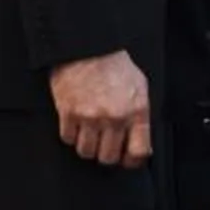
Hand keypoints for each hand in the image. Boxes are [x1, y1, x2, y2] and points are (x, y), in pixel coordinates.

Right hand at [49, 50, 151, 167]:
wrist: (88, 48)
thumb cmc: (115, 66)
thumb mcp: (139, 87)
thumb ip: (140, 116)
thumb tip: (141, 143)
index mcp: (136, 111)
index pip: (138, 152)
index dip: (132, 161)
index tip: (127, 159)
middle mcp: (114, 117)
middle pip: (109, 157)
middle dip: (107, 155)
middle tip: (105, 146)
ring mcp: (90, 117)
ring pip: (86, 152)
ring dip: (88, 146)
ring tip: (90, 134)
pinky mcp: (69, 113)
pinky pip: (68, 139)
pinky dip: (71, 135)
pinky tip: (76, 123)